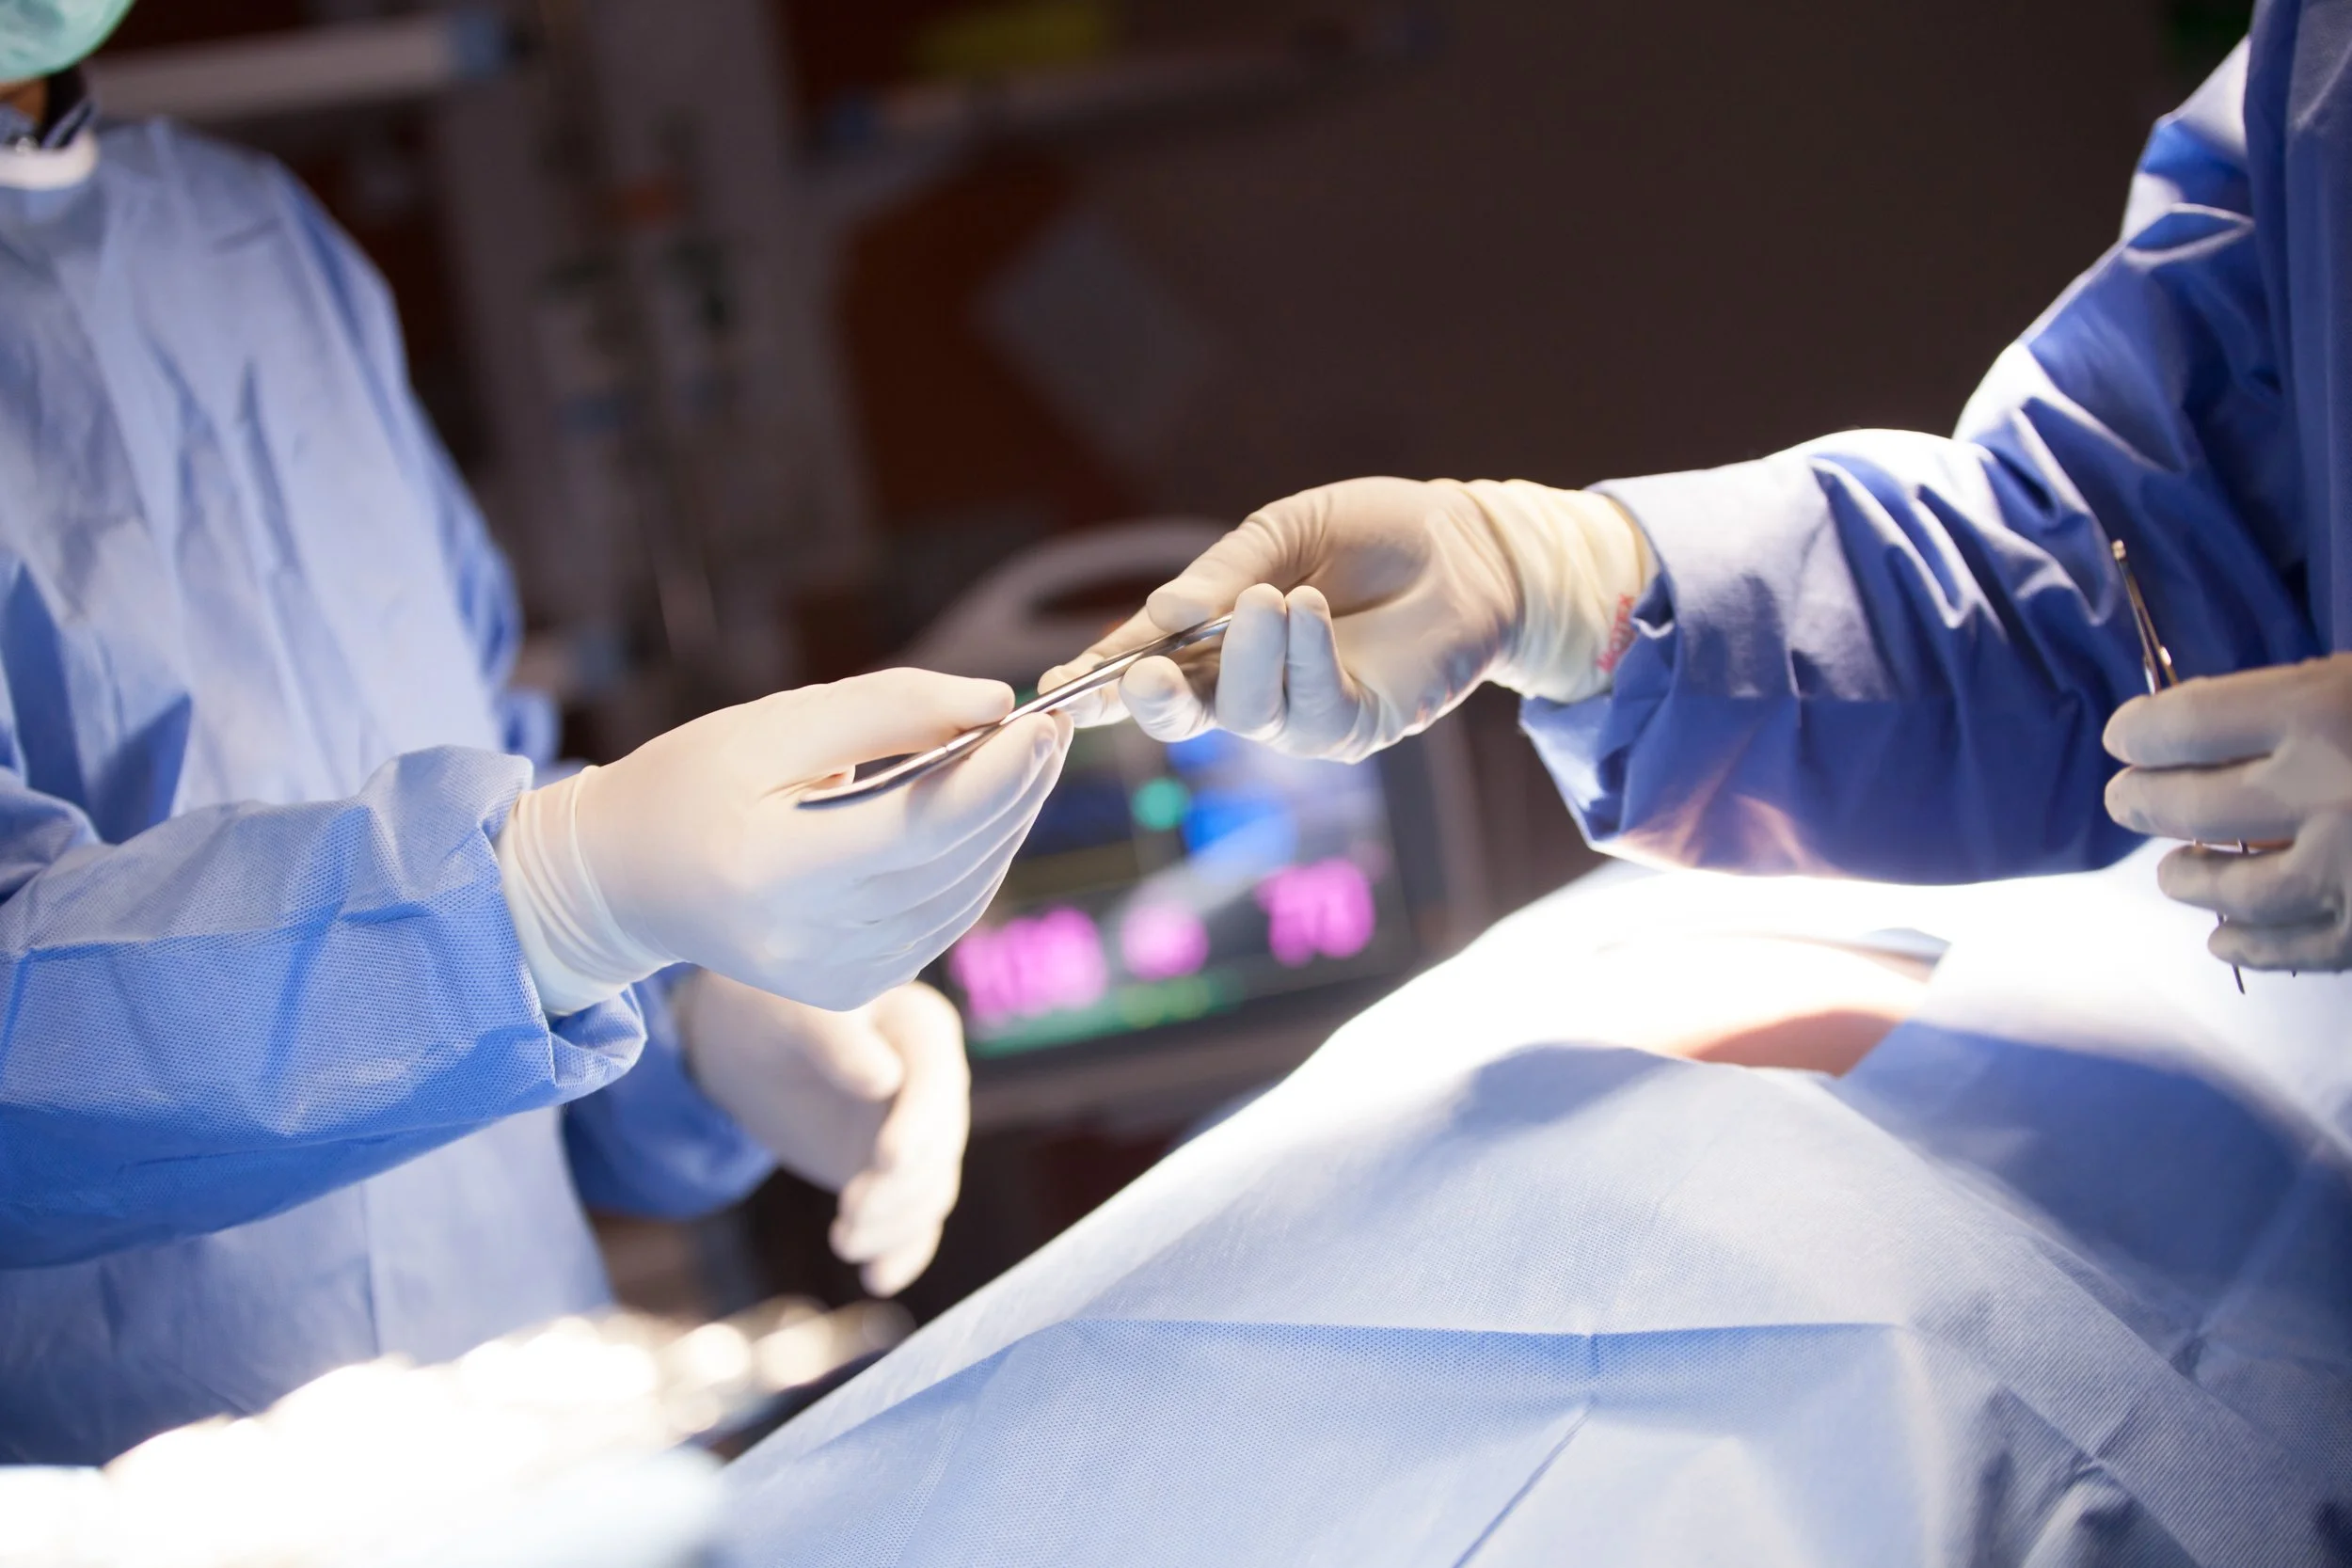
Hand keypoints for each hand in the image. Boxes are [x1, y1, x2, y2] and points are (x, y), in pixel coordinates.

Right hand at [499, 668, 1070, 1013]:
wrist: (627, 881)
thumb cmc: (693, 783)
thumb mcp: (773, 725)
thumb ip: (886, 710)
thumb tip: (996, 704)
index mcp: (769, 870)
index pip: (916, 828)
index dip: (994, 778)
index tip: (1042, 720)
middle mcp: (806, 941)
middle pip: (952, 861)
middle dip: (1015, 789)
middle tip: (1049, 724)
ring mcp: (834, 976)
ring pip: (963, 893)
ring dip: (1006, 823)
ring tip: (1023, 756)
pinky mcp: (854, 987)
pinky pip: (944, 918)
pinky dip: (976, 861)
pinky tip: (983, 810)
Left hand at [678, 973, 968, 1297]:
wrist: (745, 1046)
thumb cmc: (770, 1008)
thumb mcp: (793, 1011)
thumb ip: (836, 1039)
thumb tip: (883, 1080)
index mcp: (922, 1029)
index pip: (937, 1081)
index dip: (918, 1122)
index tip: (885, 1160)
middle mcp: (935, 1084)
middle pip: (941, 1146)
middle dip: (899, 1186)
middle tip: (850, 1213)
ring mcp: (919, 1134)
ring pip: (930, 1190)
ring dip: (894, 1224)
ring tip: (843, 1242)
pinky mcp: (895, 1177)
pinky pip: (914, 1220)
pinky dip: (902, 1252)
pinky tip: (877, 1278)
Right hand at [1038, 477, 1653, 761]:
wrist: (1471, 544)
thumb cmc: (1376, 532)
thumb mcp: (1286, 530)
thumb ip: (1223, 571)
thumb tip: (1161, 616)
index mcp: (1217, 636)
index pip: (1146, 666)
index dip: (1098, 682)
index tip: (1052, 695)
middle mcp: (1250, 684)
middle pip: (1183, 715)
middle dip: (1153, 702)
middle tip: (1139, 676)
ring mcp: (1302, 712)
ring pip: (1246, 714)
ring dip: (1249, 657)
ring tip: (1275, 596)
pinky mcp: (1357, 725)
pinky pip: (1312, 712)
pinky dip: (1302, 661)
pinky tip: (1307, 612)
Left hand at [2103, 653, 2351, 970]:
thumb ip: (2301, 700)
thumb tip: (2213, 724)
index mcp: (2324, 711)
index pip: (2186, 722)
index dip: (2140, 731)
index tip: (2124, 737)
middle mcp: (2326, 792)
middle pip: (2189, 805)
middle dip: (2143, 802)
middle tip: (2125, 801)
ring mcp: (2349, 870)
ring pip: (2231, 890)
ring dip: (2189, 880)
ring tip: (2175, 872)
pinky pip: (2293, 949)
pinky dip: (2250, 947)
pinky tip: (2225, 940)